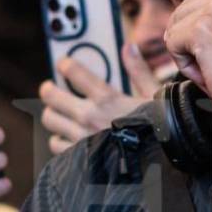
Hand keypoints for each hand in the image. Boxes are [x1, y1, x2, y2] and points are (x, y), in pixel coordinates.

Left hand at [39, 43, 161, 154]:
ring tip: (60, 114)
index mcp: (106, 98)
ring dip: (54, 114)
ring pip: (50, 119)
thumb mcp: (154, 96)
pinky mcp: (79, 157)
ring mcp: (81, 137)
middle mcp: (89, 116)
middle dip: (49, 89)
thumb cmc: (160, 130)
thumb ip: (138, 71)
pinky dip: (59, 140)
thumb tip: (128, 47)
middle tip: (51, 88)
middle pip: (51, 96)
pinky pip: (56, 144)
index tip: (63, 64)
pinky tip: (69, 137)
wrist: (161, 164)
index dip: (65, 64)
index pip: (73, 72)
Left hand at [163, 0, 211, 123]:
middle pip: (184, 10)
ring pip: (175, 26)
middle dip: (191, 42)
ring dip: (188, 53)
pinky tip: (209, 73)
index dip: (202, 33)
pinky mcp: (201, 28)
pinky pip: (172, 43)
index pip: (201, 1)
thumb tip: (179, 19)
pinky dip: (184, 65)